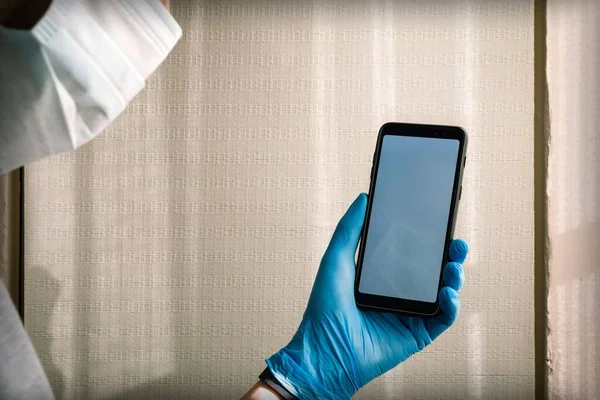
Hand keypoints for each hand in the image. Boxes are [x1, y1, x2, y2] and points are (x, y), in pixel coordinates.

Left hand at [266, 193, 468, 398]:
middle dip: (449, 256)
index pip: (412, 254)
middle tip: (457, 243)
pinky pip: (442, 319)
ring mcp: (409, 314)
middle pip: (433, 271)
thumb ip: (350, 229)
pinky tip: (448, 293)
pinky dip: (451, 305)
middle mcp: (399, 294)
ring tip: (453, 266)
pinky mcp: (417, 335)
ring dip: (454, 277)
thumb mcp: (336, 260)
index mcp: (382, 276)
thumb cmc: (325, 307)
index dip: (429, 240)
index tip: (440, 223)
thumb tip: (364, 198)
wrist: (325, 351)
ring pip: (443, 293)